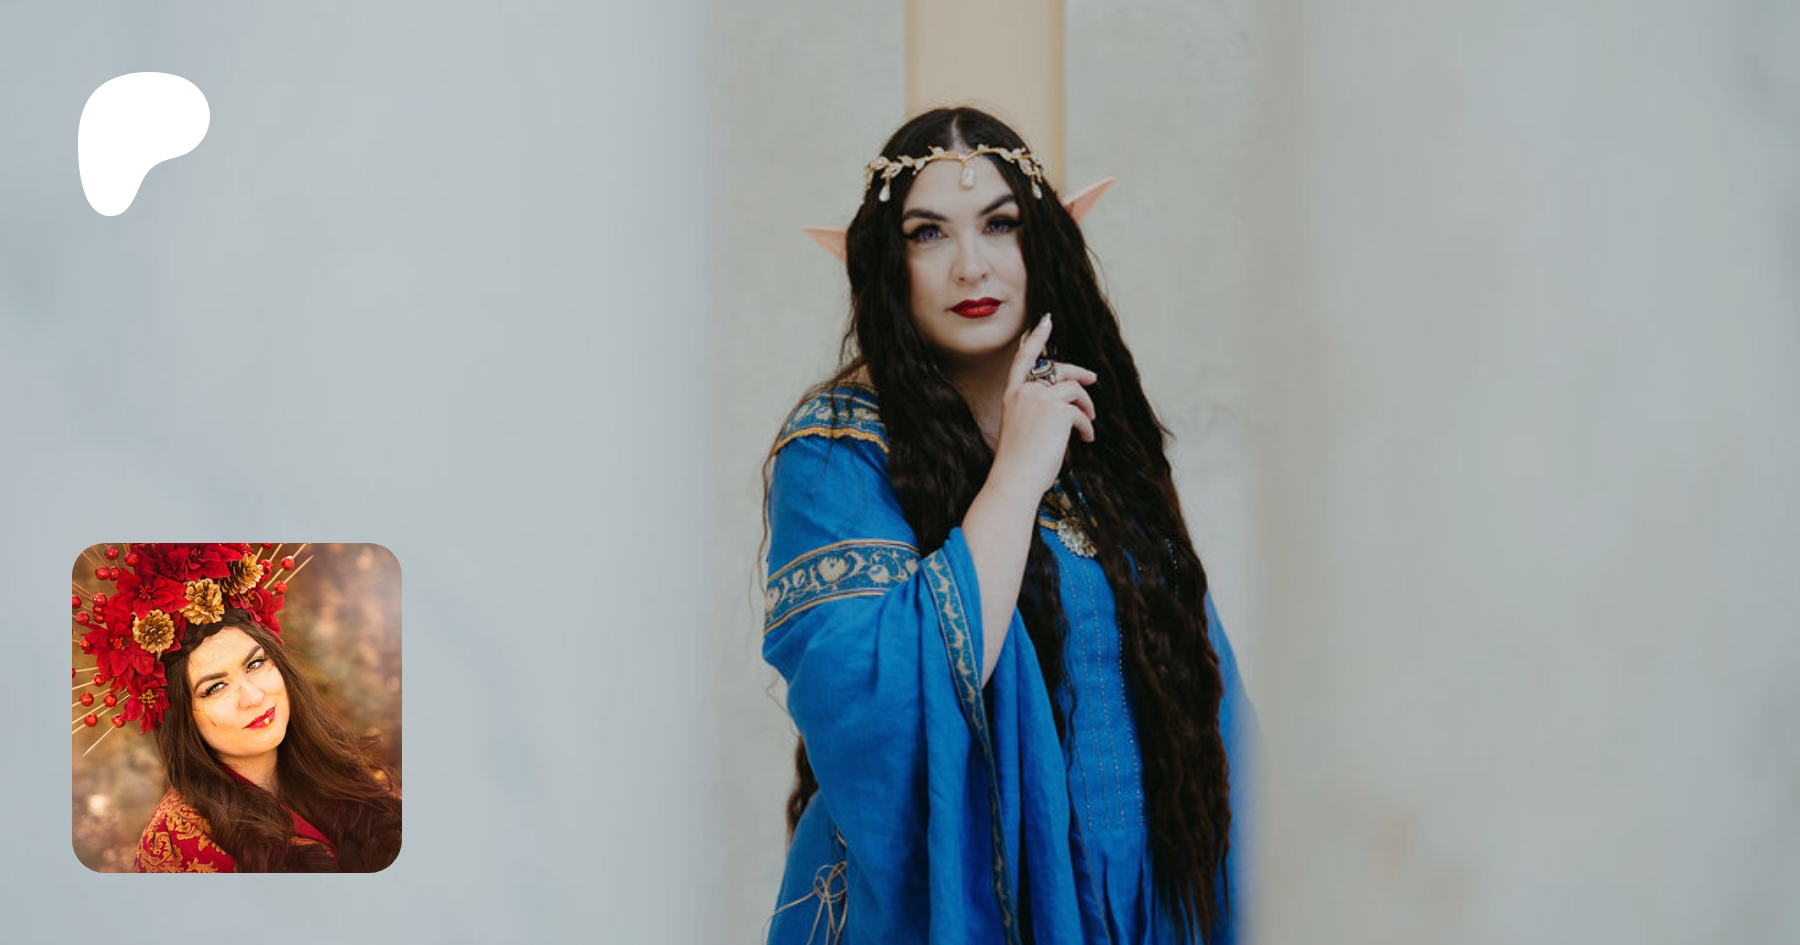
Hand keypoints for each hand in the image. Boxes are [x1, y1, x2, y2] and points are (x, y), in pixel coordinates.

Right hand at [989, 314, 1097, 498]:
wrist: (1015, 478)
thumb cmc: (1017, 462)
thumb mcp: (1021, 428)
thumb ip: (1036, 411)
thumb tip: (1065, 406)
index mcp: (1011, 395)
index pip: (1024, 359)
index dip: (1037, 338)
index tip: (1047, 321)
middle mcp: (1024, 392)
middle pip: (1057, 370)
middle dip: (1078, 373)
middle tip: (1093, 380)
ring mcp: (1040, 399)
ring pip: (1074, 389)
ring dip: (1086, 405)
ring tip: (1089, 422)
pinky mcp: (1057, 410)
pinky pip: (1081, 412)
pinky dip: (1087, 425)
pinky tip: (1086, 440)